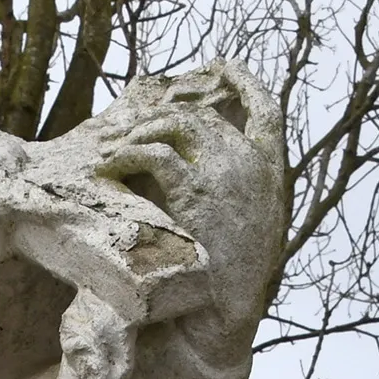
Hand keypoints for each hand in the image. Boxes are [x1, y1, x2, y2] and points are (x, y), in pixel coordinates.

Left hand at [82, 64, 285, 348]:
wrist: (228, 314)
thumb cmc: (228, 283)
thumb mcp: (247, 229)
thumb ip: (234, 192)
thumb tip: (197, 171)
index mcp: (271, 171)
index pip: (267, 109)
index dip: (243, 82)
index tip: (222, 64)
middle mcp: (252, 163)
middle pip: (201, 114)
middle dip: (158, 116)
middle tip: (123, 133)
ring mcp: (226, 172)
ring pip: (175, 124)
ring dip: (136, 133)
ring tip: (108, 152)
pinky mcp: (196, 190)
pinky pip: (154, 154)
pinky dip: (125, 155)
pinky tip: (107, 168)